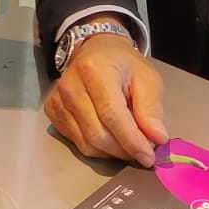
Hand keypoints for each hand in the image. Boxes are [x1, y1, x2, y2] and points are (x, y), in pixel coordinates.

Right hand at [43, 31, 167, 167]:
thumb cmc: (123, 64)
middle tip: (144, 150)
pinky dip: (98, 148)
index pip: (112, 114)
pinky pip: (77, 142)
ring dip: (113, 152)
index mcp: (95, 70)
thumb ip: (151, 108)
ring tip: (129, 142)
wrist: (95, 50)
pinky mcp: (52, 111)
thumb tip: (157, 139)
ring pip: (87, 144)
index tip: (149, 157)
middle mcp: (70, 85)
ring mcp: (58, 99)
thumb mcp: (147, 78)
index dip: (131, 140)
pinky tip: (110, 136)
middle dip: (124, 150)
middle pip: (98, 133)